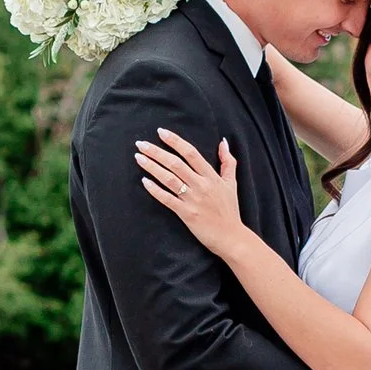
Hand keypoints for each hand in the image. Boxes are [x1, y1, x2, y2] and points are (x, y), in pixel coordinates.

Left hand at [135, 127, 246, 258]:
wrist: (231, 237)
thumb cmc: (230, 210)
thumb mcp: (231, 183)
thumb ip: (228, 162)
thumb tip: (223, 142)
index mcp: (211, 176)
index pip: (191, 153)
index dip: (175, 141)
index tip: (161, 132)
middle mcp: (201, 185)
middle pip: (175, 163)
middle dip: (156, 152)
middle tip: (141, 143)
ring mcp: (193, 199)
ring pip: (169, 179)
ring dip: (152, 167)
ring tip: (139, 158)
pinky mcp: (186, 214)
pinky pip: (167, 199)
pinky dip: (155, 190)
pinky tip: (144, 181)